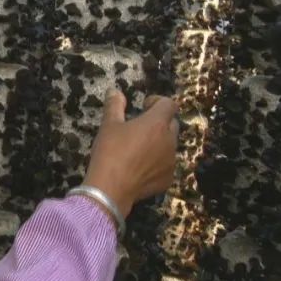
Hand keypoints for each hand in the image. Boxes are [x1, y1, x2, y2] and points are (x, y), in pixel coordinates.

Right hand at [84, 90, 178, 216]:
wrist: (110, 189)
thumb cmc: (109, 152)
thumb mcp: (108, 125)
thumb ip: (114, 105)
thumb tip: (115, 91)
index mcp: (157, 123)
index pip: (169, 104)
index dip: (158, 102)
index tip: (144, 106)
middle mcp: (169, 140)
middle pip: (172, 124)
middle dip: (159, 122)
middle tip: (140, 128)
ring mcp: (171, 161)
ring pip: (169, 145)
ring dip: (159, 143)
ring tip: (139, 150)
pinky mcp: (168, 178)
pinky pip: (166, 165)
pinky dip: (157, 163)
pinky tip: (140, 168)